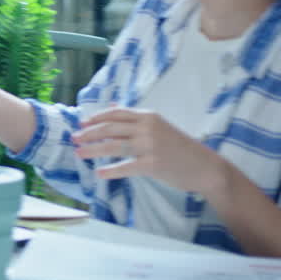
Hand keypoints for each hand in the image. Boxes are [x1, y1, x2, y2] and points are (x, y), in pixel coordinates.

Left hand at [73, 107, 226, 194]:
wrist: (205, 167)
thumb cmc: (179, 147)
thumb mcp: (158, 126)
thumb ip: (133, 117)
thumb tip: (109, 106)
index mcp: (148, 116)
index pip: (115, 113)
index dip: (96, 118)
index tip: (81, 123)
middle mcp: (147, 128)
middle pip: (110, 128)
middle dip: (89, 133)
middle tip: (74, 138)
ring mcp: (149, 146)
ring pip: (113, 145)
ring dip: (93, 149)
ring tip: (79, 153)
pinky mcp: (152, 164)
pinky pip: (125, 166)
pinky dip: (110, 170)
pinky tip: (98, 173)